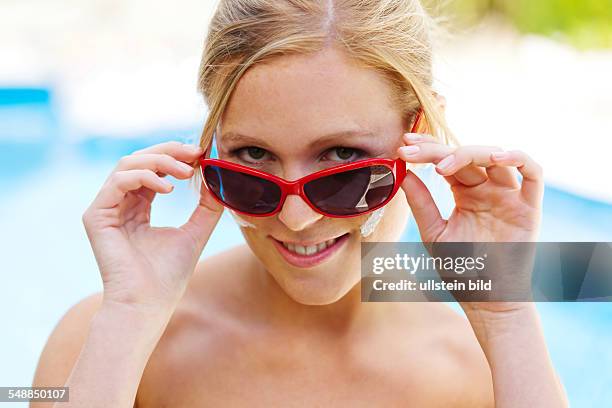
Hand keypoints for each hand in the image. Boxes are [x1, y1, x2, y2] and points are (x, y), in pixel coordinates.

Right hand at [82, 141, 223, 314]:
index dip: (175, 157)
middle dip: (169, 152)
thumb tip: (218, 178)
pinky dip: (145, 177)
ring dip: (160, 162)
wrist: (148, 303)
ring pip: (128, 164)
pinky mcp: (96, 216)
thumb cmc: (168, 275)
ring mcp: (106, 208)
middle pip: (139, 160)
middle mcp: (121, 204)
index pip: (154, 170)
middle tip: (194, 153)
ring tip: (185, 172)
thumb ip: (207, 206)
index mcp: (139, 207)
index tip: (200, 154)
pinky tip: (168, 189)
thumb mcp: (195, 232)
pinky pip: (118, 181)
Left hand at [397, 133, 543, 312]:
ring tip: (442, 163)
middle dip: (437, 150)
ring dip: (470, 152)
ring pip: (496, 157)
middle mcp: (487, 189)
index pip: (447, 161)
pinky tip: (496, 157)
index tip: (403, 148)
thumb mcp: (433, 232)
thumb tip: (401, 173)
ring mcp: (509, 195)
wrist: (486, 300)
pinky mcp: (529, 207)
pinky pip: (533, 173)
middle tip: (411, 150)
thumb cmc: (460, 269)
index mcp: (465, 193)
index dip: (427, 150)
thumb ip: (421, 203)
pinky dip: (518, 158)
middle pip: (466, 156)